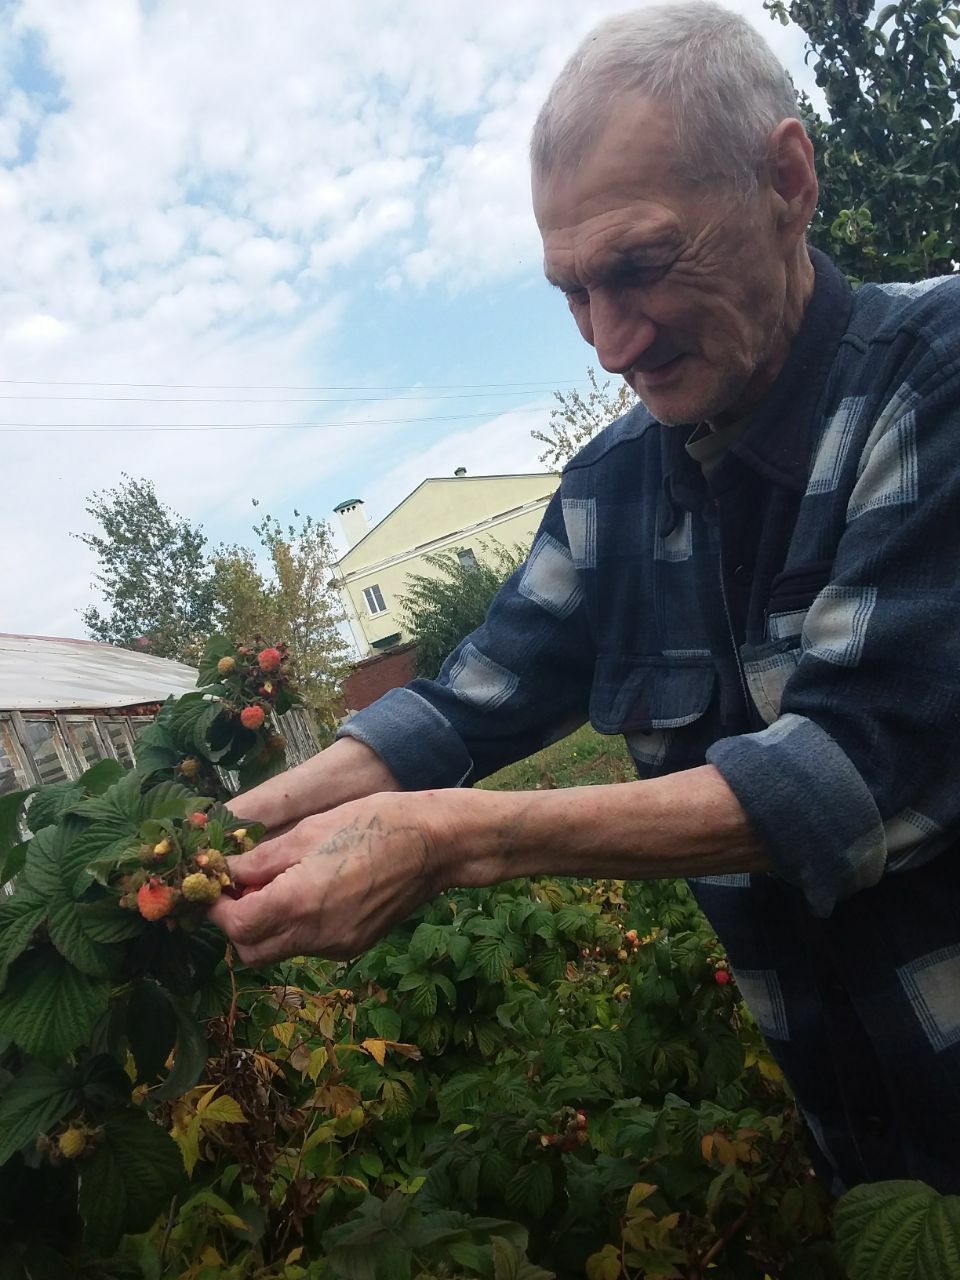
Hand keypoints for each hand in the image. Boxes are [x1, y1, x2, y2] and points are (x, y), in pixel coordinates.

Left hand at [207, 792, 444, 965]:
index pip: (235, 925)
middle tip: (239, 887)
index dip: (216, 907)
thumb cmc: (375, 823)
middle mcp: (316, 934)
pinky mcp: (354, 945)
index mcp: (299, 902)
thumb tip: (225, 871)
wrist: (436, 845)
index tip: (214, 884)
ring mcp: (337, 945)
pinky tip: (311, 891)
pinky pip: (309, 944)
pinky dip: (296, 925)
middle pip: (251, 950)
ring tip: (277, 883)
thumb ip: (262, 859)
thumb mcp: (311, 830)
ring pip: (279, 950)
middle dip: (235, 923)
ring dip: (266, 925)